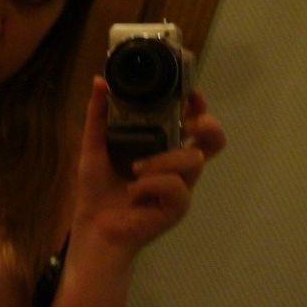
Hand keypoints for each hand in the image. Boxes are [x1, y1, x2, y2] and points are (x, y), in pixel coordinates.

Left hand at [73, 77, 225, 257]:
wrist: (93, 225)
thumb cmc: (98, 188)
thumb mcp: (95, 145)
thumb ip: (98, 115)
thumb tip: (99, 81)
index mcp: (163, 146)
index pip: (192, 122)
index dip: (198, 106)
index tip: (190, 94)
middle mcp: (177, 164)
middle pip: (213, 141)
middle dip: (208, 126)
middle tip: (191, 125)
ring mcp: (180, 187)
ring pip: (194, 160)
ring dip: (163, 160)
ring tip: (135, 168)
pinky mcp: (176, 208)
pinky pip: (177, 188)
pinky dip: (153, 184)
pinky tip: (134, 191)